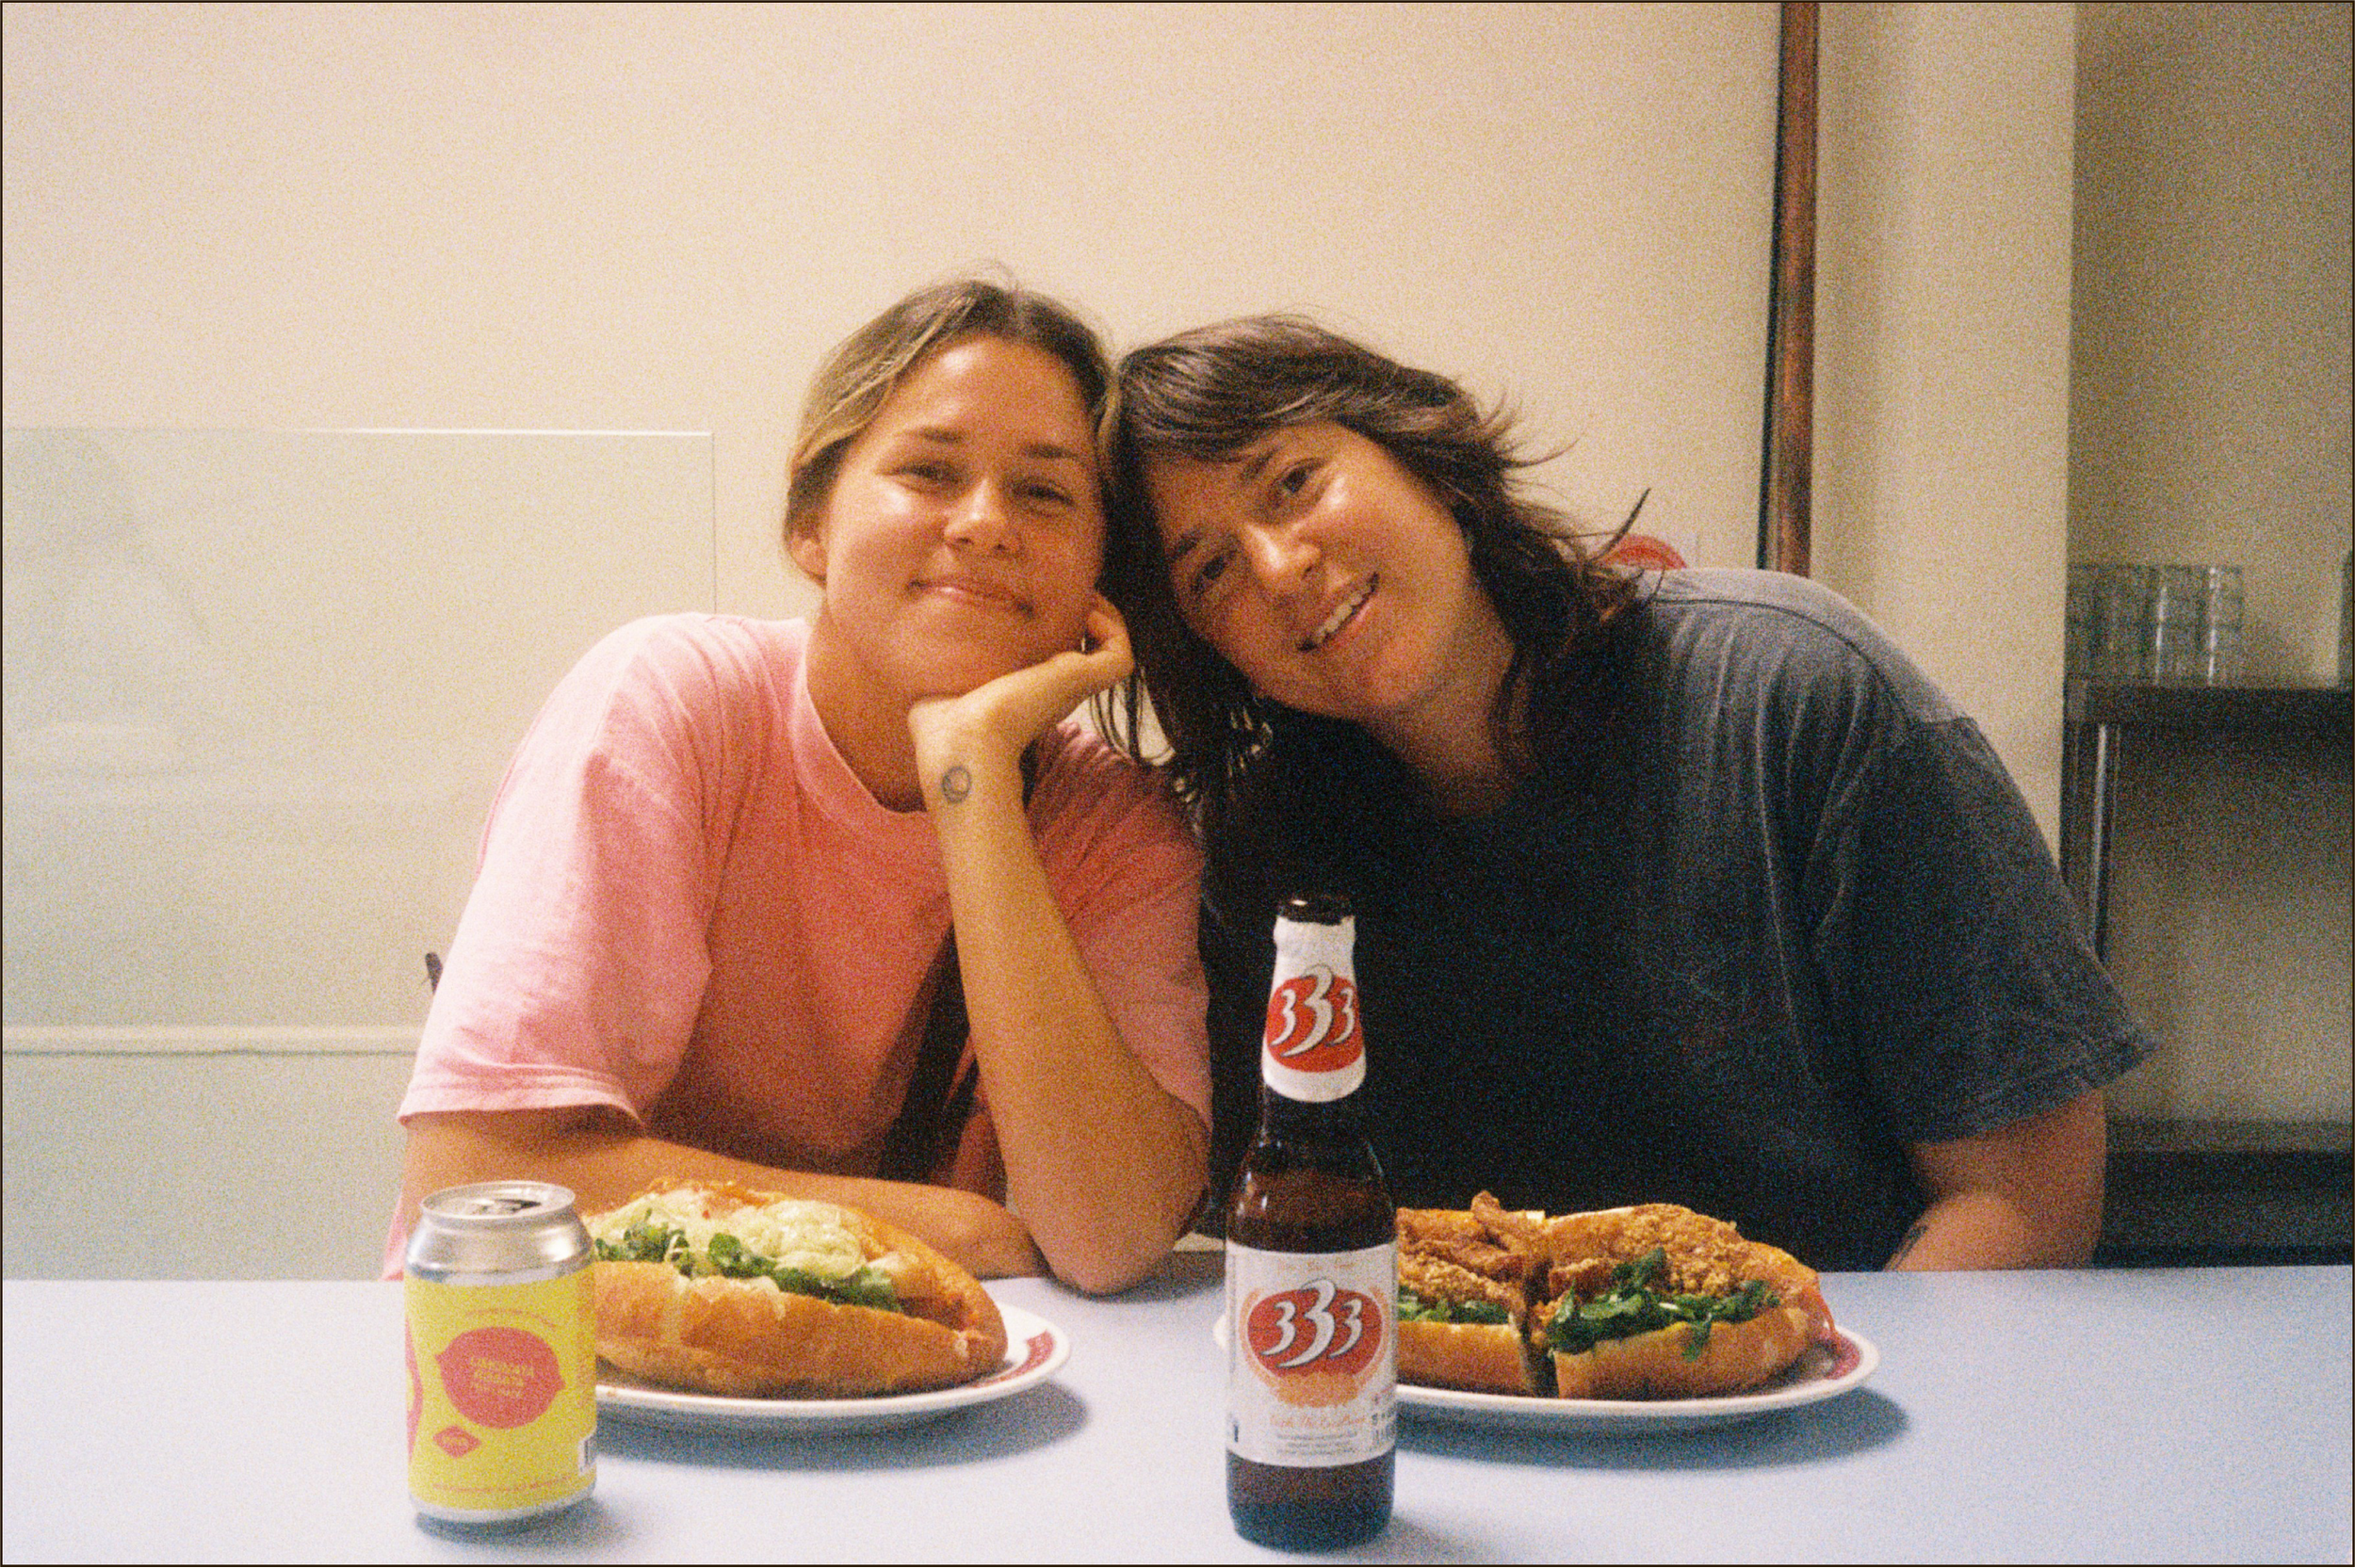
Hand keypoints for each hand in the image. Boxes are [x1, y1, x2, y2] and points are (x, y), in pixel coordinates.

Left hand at [907, 595, 1133, 795]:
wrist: (960, 741)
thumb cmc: (942, 722)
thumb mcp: (942, 682)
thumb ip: (942, 665)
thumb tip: (922, 651)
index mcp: (1028, 695)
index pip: (1056, 660)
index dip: (1058, 629)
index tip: (1042, 604)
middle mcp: (1056, 692)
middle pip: (1090, 653)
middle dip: (1084, 617)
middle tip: (1069, 594)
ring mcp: (1073, 688)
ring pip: (1115, 652)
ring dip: (1106, 619)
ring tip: (1085, 598)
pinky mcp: (1081, 680)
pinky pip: (1121, 652)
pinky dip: (1113, 626)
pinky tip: (1085, 612)